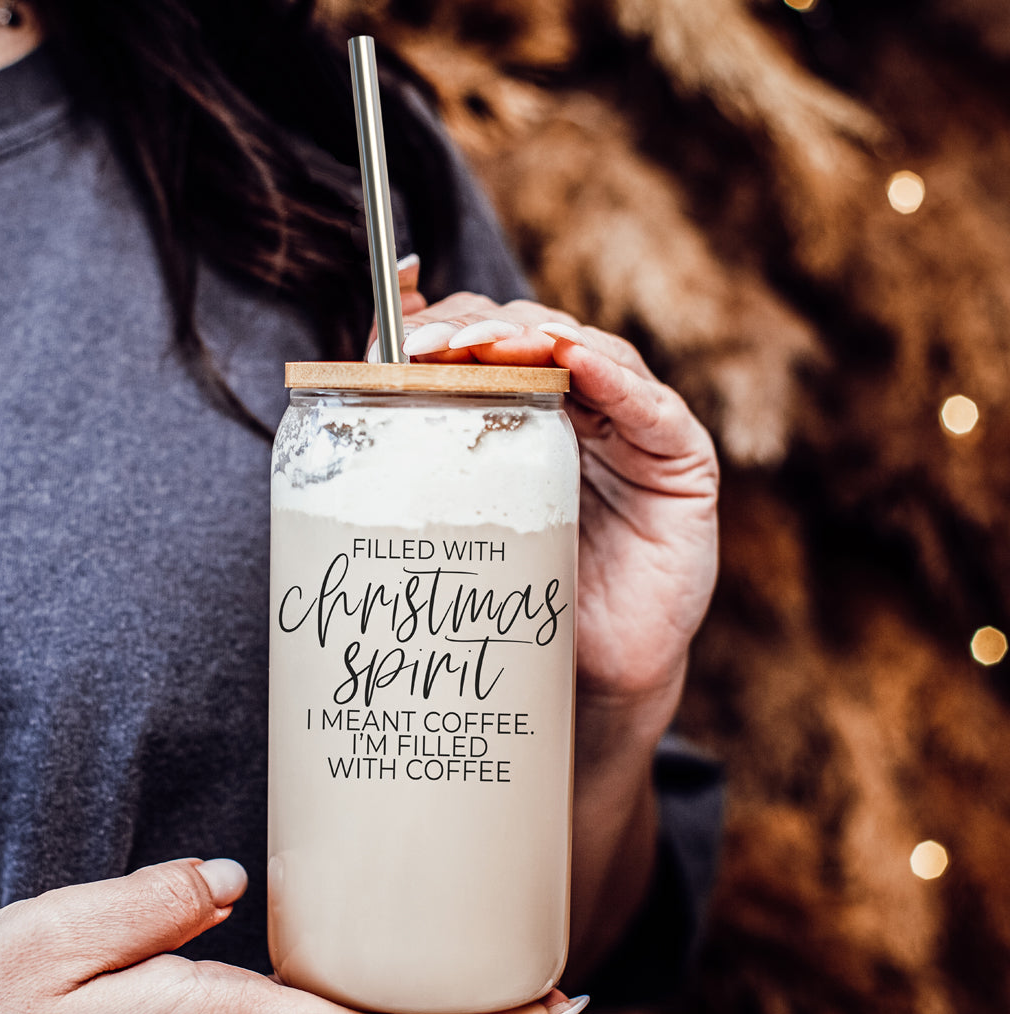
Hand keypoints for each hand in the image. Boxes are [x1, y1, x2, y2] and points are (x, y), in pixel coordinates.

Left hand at [385, 292, 718, 719]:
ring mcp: (634, 428)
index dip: (441, 322)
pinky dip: (616, 381)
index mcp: (526, 413)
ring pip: (588, 353)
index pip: (482, 342)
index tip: (393, 325)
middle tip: (427, 349)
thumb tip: (348, 403)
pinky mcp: (682, 461)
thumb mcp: (461, 520)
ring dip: (533, 339)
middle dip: (475, 330)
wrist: (594, 675)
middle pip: (528, 335)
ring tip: (483, 345)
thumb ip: (424, 460)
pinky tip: (576, 362)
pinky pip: (652, 410)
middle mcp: (581, 407)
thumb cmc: (522, 595)